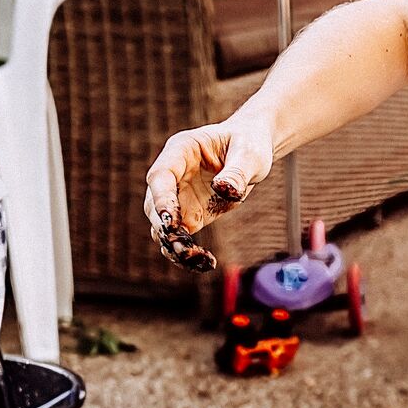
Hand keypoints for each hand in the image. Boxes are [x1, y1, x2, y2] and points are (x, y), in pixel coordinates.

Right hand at [141, 119, 275, 271]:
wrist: (252, 151)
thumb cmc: (249, 144)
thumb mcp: (250, 155)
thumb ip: (238, 172)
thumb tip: (225, 189)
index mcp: (181, 150)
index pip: (161, 176)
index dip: (161, 199)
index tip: (169, 221)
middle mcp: (173, 174)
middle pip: (155, 205)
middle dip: (166, 229)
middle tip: (184, 250)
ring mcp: (179, 196)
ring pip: (163, 226)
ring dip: (174, 246)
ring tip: (197, 260)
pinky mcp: (190, 214)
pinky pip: (180, 237)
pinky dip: (188, 252)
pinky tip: (205, 263)